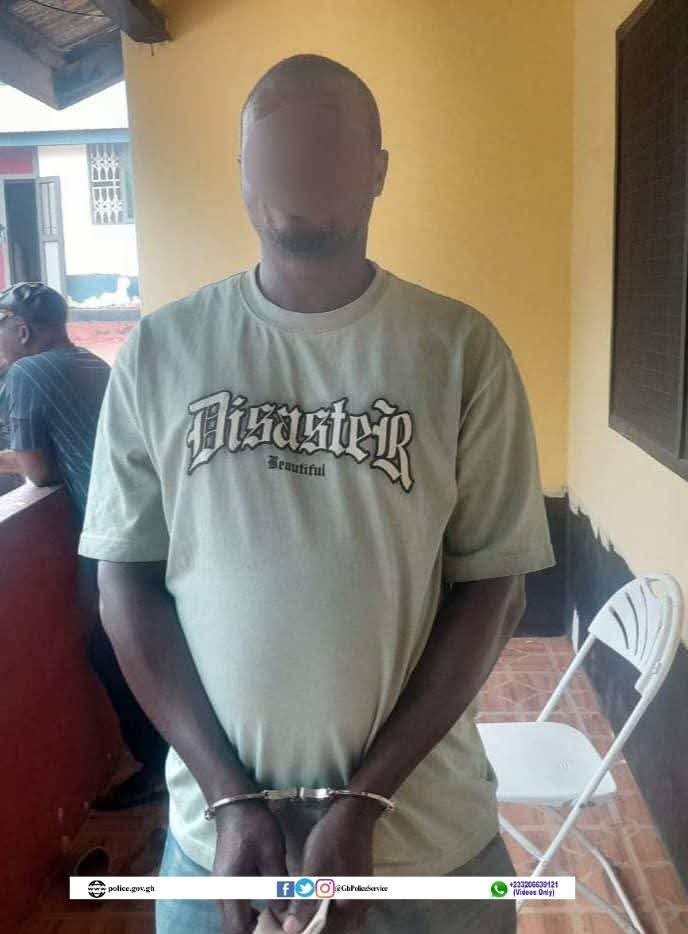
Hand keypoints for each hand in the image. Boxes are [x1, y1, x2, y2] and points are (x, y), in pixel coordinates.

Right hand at [213, 801, 287, 933]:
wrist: (235, 803)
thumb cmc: (254, 826)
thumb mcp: (272, 854)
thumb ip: (278, 886)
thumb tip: (286, 914)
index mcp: (230, 888)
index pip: (237, 928)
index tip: (277, 930)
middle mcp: (220, 892)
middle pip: (232, 926)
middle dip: (253, 931)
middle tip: (278, 926)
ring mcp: (220, 886)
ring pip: (232, 916)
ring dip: (250, 922)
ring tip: (275, 916)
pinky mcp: (224, 879)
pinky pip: (233, 905)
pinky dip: (247, 911)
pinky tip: (265, 904)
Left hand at [278, 797, 380, 932]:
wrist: (354, 812)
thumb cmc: (334, 840)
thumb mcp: (315, 870)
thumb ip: (304, 903)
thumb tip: (290, 930)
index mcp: (351, 908)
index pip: (325, 933)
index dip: (305, 930)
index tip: (286, 926)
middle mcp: (360, 908)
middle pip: (333, 928)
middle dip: (311, 925)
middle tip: (288, 918)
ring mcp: (361, 897)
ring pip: (337, 918)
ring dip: (317, 917)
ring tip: (297, 910)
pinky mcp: (357, 887)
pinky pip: (340, 907)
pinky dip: (325, 907)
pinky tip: (312, 899)